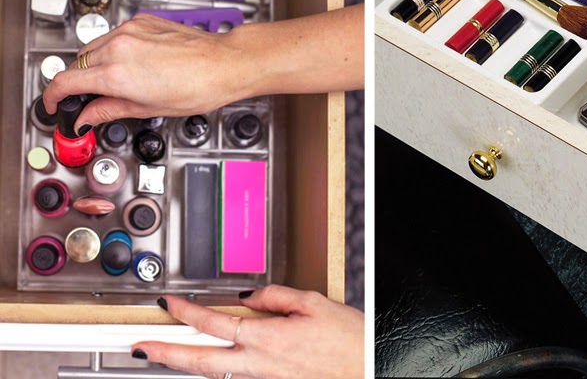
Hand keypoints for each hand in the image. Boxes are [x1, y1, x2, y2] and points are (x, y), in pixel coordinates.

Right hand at [42, 14, 247, 130]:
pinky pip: (116, 35)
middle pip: (77, 64)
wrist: (224, 64)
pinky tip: (134, 62)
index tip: (54, 103)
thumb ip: (109, 110)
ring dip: (96, 64)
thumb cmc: (198, 87)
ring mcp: (130, 31)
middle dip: (78, 82)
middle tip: (91, 98)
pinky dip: (115, 49)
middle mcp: (119, 47)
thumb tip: (86, 117)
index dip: (53, 96)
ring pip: (94, 47)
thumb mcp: (148, 109)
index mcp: (116, 74)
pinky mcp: (142, 21)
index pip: (64, 82)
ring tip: (118, 81)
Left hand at [131, 285, 363, 378]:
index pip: (215, 324)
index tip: (168, 304)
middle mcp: (259, 364)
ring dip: (185, 363)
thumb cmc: (348, 340)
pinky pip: (235, 378)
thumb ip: (275, 296)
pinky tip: (205, 363)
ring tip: (162, 354)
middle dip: (165, 353)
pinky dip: (214, 370)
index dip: (187, 313)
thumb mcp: (313, 304)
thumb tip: (248, 295)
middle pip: (200, 361)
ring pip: (213, 374)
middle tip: (139, 347)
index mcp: (268, 338)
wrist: (367, 367)